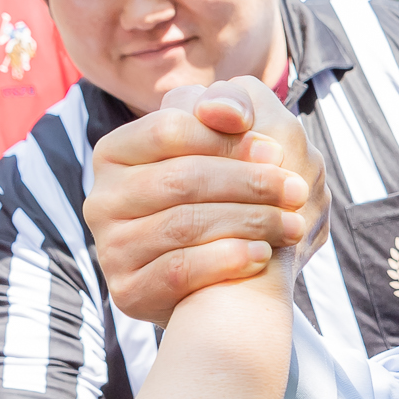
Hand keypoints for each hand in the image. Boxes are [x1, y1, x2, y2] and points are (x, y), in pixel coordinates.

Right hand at [84, 77, 319, 326]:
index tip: (276, 150)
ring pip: (183, 225)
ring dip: (249, 222)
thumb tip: (229, 111)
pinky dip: (226, 259)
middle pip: (180, 180)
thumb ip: (226, 107)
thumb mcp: (223, 141)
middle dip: (248, 183)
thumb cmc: (221, 196)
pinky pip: (178, 271)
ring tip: (292, 225)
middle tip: (296, 190)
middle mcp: (102, 198)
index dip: (227, 138)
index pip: (169, 129)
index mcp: (116, 151)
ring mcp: (110, 247)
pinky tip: (262, 255)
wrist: (216, 279)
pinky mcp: (127, 290)